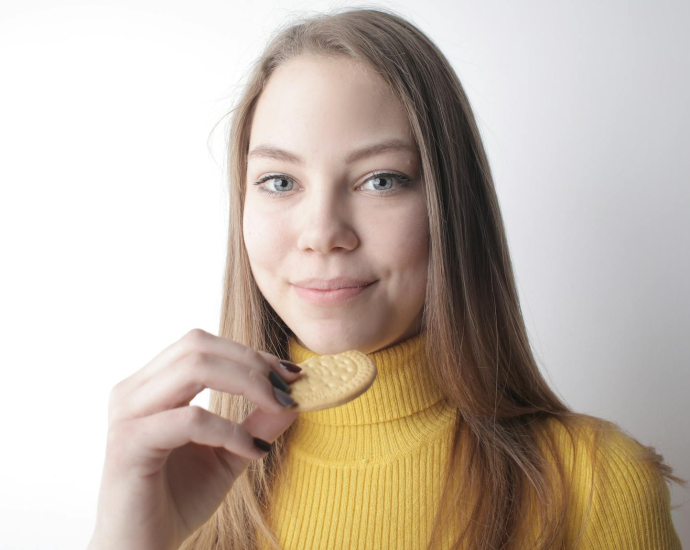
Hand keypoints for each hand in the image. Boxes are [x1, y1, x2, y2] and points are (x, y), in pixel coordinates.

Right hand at [88, 328, 301, 549]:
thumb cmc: (176, 501)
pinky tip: (252, 451)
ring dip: (247, 383)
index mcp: (151, 386)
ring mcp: (128, 414)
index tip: (290, 373)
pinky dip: (230, 430)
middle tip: (288, 386)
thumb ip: (256, 424)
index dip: (250, 353)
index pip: (202, 345)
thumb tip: (294, 396)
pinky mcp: (130, 444)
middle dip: (251, 361)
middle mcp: (134, 392)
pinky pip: (191, 420)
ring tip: (278, 405)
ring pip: (194, 368)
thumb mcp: (228, 455)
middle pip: (198, 346)